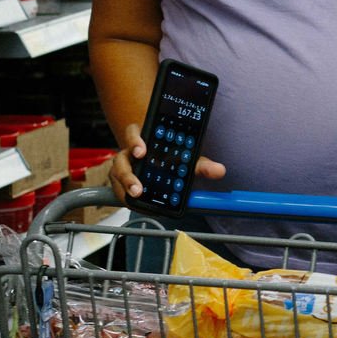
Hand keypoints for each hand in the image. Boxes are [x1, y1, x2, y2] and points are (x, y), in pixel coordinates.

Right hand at [109, 122, 225, 202]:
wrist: (163, 163)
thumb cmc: (172, 158)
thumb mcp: (187, 159)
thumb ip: (202, 165)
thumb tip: (219, 171)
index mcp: (144, 139)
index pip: (133, 133)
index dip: (135, 141)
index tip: (142, 151)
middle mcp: (130, 153)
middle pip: (120, 159)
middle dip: (128, 174)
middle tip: (138, 188)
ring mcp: (124, 168)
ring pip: (117, 176)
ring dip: (125, 188)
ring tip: (137, 197)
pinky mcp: (121, 182)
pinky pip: (120, 190)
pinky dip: (128, 198)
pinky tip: (139, 204)